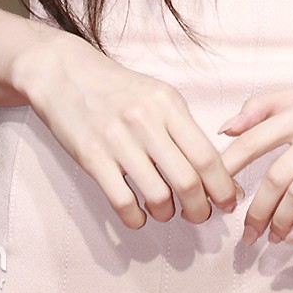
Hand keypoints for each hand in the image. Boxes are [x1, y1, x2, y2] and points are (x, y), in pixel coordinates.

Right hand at [14, 30, 242, 230]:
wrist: (65, 73)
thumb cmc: (117, 88)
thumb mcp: (156, 94)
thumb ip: (181, 127)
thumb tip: (210, 169)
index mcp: (167, 103)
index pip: (206, 154)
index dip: (222, 185)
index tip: (228, 202)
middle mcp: (145, 120)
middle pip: (187, 181)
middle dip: (199, 208)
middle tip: (199, 214)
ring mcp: (116, 140)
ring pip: (157, 197)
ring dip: (168, 214)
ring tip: (166, 212)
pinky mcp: (91, 157)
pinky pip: (122, 202)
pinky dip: (136, 219)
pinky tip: (138, 216)